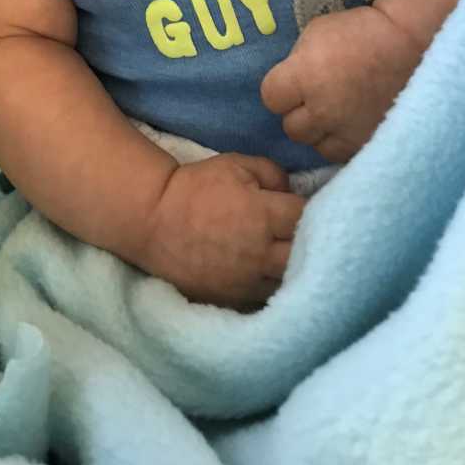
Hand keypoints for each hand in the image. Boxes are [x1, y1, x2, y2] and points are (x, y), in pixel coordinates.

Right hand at [133, 154, 304, 308]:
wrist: (153, 220)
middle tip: (303, 235)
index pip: (307, 217)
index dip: (311, 210)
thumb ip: (272, 173)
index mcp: (263, 215)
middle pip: (308, 257)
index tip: (303, 207)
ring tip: (290, 259)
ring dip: (294, 271)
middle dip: (310, 245)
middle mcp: (260, 253)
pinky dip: (274, 290)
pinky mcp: (232, 299)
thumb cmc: (196, 187)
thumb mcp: (235, 164)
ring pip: (290, 284)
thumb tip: (290, 191)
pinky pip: (266, 300)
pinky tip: (272, 278)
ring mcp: (246, 281)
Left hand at [261, 5, 422, 162]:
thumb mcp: (316, 34)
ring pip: (315, 145)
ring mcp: (346, 131)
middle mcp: (322, 110)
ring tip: (335, 113)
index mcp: (304, 77)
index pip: (271, 98)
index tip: (294, 81)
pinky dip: (341, 140)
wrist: (411, 45)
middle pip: (292, 127)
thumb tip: (290, 84)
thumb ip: (297, 64)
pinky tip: (350, 124)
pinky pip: (341, 153)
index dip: (281, 89)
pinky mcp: (368, 143)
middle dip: (300, 112)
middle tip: (317, 97)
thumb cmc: (361, 31)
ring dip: (320, 130)